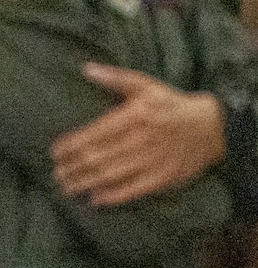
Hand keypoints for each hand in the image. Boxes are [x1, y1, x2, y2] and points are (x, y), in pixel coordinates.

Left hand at [50, 64, 222, 205]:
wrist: (212, 126)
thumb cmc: (171, 105)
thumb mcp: (146, 85)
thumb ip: (115, 78)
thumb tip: (86, 68)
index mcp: (134, 116)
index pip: (93, 134)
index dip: (70, 145)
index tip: (54, 153)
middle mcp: (140, 139)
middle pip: (97, 157)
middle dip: (72, 168)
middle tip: (56, 174)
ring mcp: (152, 160)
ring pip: (110, 175)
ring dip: (84, 183)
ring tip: (66, 188)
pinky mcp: (162, 177)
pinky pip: (131, 190)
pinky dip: (111, 196)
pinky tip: (94, 199)